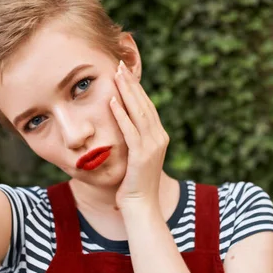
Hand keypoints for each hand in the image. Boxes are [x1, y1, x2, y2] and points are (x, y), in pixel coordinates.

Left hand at [110, 60, 168, 209]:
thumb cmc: (134, 184)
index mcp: (158, 137)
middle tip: (119, 65)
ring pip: (139, 113)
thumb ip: (133, 140)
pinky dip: (121, 114)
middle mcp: (159, 138)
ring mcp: (152, 146)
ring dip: (126, 92)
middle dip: (131, 84)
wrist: (142, 206)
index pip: (147, 107)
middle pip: (144, 104)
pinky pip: (130, 130)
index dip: (136, 89)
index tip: (124, 73)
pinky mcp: (142, 155)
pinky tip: (113, 101)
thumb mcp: (136, 158)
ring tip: (116, 75)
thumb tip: (123, 126)